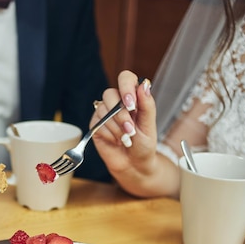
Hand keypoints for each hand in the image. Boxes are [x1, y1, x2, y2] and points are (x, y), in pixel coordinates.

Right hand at [91, 71, 178, 196]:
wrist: (134, 165)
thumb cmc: (144, 145)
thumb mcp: (149, 125)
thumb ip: (147, 105)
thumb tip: (144, 84)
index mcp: (132, 97)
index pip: (126, 78)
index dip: (126, 87)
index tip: (131, 104)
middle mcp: (117, 102)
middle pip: (109, 94)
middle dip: (121, 114)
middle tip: (130, 129)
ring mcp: (104, 113)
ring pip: (103, 110)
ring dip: (116, 127)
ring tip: (126, 139)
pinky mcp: (95, 125)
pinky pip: (98, 124)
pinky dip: (110, 135)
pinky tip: (116, 141)